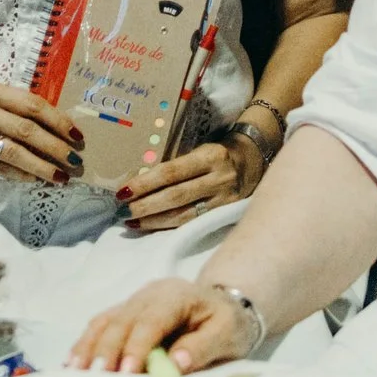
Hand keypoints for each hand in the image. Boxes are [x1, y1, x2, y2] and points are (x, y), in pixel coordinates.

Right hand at [0, 80, 83, 185]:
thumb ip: (18, 108)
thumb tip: (59, 131)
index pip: (32, 104)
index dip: (58, 120)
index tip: (77, 136)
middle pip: (25, 129)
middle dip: (54, 147)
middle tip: (75, 160)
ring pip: (12, 151)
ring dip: (40, 166)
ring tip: (60, 177)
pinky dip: (19, 174)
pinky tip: (35, 180)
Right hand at [68, 278, 259, 373]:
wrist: (222, 305)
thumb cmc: (225, 322)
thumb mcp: (226, 334)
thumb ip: (202, 347)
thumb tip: (175, 365)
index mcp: (177, 296)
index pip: (152, 320)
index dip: (138, 346)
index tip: (128, 373)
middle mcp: (150, 294)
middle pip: (123, 320)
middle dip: (108, 350)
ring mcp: (134, 301)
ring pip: (106, 321)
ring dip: (89, 346)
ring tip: (75, 371)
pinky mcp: (125, 312)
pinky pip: (101, 324)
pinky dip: (86, 343)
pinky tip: (73, 362)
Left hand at [118, 138, 255, 230]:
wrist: (253, 160)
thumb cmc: (216, 152)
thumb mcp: (200, 150)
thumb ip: (176, 164)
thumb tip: (139, 179)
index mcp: (209, 156)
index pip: (171, 172)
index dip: (145, 183)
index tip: (123, 190)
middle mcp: (218, 179)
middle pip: (176, 196)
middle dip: (146, 205)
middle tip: (123, 210)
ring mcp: (223, 199)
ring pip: (184, 215)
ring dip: (154, 220)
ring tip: (132, 222)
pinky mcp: (224, 214)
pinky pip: (192, 223)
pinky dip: (169, 226)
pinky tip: (152, 227)